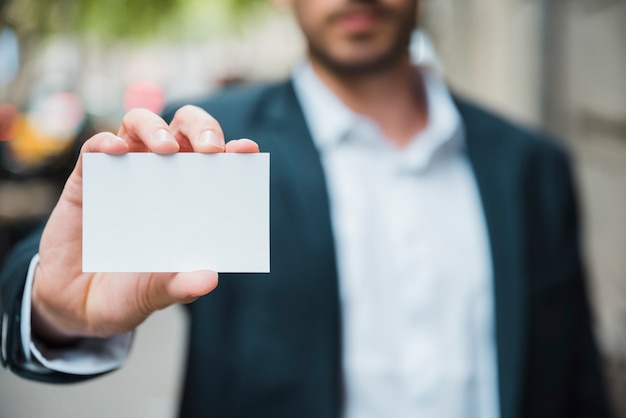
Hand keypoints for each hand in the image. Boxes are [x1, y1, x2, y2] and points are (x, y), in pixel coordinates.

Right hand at [31, 105, 257, 342]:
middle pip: (185, 129)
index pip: (217, 162)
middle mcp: (162, 175)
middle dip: (202, 128)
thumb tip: (209, 279)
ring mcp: (125, 172)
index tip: (246, 150)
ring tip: (166, 148)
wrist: (78, 306)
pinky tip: (115, 151)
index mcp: (192, 196)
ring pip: (141, 124)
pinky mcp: (87, 179)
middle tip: (209, 148)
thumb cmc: (130, 292)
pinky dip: (105, 142)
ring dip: (156, 128)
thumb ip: (180, 286)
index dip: (235, 150)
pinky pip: (95, 148)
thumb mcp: (157, 293)